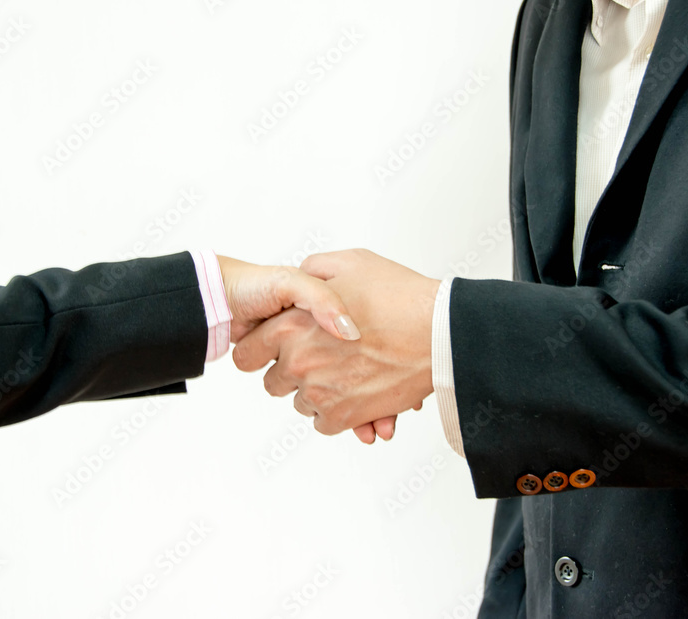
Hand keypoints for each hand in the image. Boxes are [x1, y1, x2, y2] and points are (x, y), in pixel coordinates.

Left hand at [232, 250, 439, 437]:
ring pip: (301, 402)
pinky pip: (323, 422)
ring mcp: (320, 393)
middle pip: (273, 382)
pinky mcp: (344, 416)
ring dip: (318, 391)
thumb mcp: (350, 263)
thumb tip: (301, 279)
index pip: (248, 353)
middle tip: (322, 357)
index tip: (274, 350)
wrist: (439, 332)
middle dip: (292, 371)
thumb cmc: (400, 296)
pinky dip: (337, 412)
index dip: (261, 350)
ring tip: (347, 371)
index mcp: (291, 326)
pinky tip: (356, 391)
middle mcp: (299, 362)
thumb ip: (314, 271)